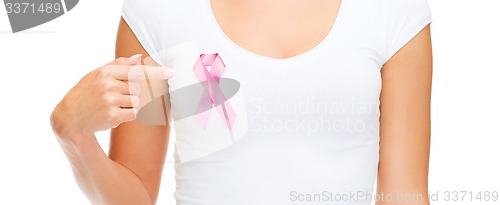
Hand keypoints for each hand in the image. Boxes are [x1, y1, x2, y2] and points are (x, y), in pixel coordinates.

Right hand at [50, 54, 175, 140]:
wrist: (69, 118)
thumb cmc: (86, 93)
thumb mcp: (96, 75)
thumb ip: (118, 66)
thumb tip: (138, 58)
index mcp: (105, 72)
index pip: (136, 71)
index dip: (156, 72)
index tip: (171, 72)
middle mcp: (108, 85)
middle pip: (138, 89)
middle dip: (131, 94)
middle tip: (113, 98)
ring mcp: (110, 101)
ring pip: (137, 102)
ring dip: (129, 106)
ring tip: (111, 106)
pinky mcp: (113, 116)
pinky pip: (133, 114)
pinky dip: (127, 115)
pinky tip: (112, 115)